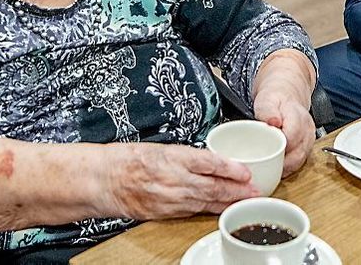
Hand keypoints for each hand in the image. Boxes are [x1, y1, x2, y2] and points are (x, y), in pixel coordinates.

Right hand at [110, 143, 255, 219]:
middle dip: (237, 190)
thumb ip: (189, 157)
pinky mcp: (164, 213)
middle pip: (212, 186)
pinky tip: (222, 210)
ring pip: (205, 202)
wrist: (105, 179)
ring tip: (245, 202)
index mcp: (173, 157)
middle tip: (256, 192)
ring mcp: (169, 198)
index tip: (247, 172)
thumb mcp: (162, 148)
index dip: (231, 169)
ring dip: (227, 203)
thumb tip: (215, 162)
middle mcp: (173, 179)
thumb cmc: (131, 159)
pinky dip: (208, 210)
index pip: (209, 162)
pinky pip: (191, 212)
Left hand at [254, 84, 314, 176]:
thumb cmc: (275, 99)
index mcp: (297, 116)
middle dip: (282, 162)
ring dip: (286, 167)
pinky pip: (301, 160)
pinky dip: (289, 166)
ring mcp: (309, 138)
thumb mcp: (266, 100)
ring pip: (301, 159)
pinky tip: (279, 167)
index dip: (279, 148)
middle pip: (299, 153)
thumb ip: (268, 111)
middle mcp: (307, 128)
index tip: (267, 152)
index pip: (292, 137)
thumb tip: (274, 122)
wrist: (286, 94)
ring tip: (272, 169)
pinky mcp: (308, 145)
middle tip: (266, 166)